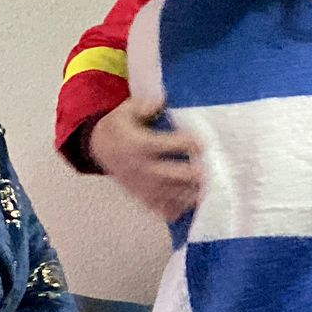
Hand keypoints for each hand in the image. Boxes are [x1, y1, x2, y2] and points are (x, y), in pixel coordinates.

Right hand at [90, 95, 203, 221]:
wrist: (98, 149)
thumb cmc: (119, 127)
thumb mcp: (125, 110)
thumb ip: (143, 104)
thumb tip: (160, 100)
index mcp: (139, 145)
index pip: (170, 145)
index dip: (191, 143)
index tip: (204, 142)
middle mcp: (143, 168)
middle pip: (177, 175)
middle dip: (198, 172)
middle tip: (213, 167)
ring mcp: (144, 187)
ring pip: (175, 196)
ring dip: (195, 192)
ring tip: (209, 184)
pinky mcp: (144, 199)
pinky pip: (166, 211)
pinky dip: (182, 208)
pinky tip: (193, 198)